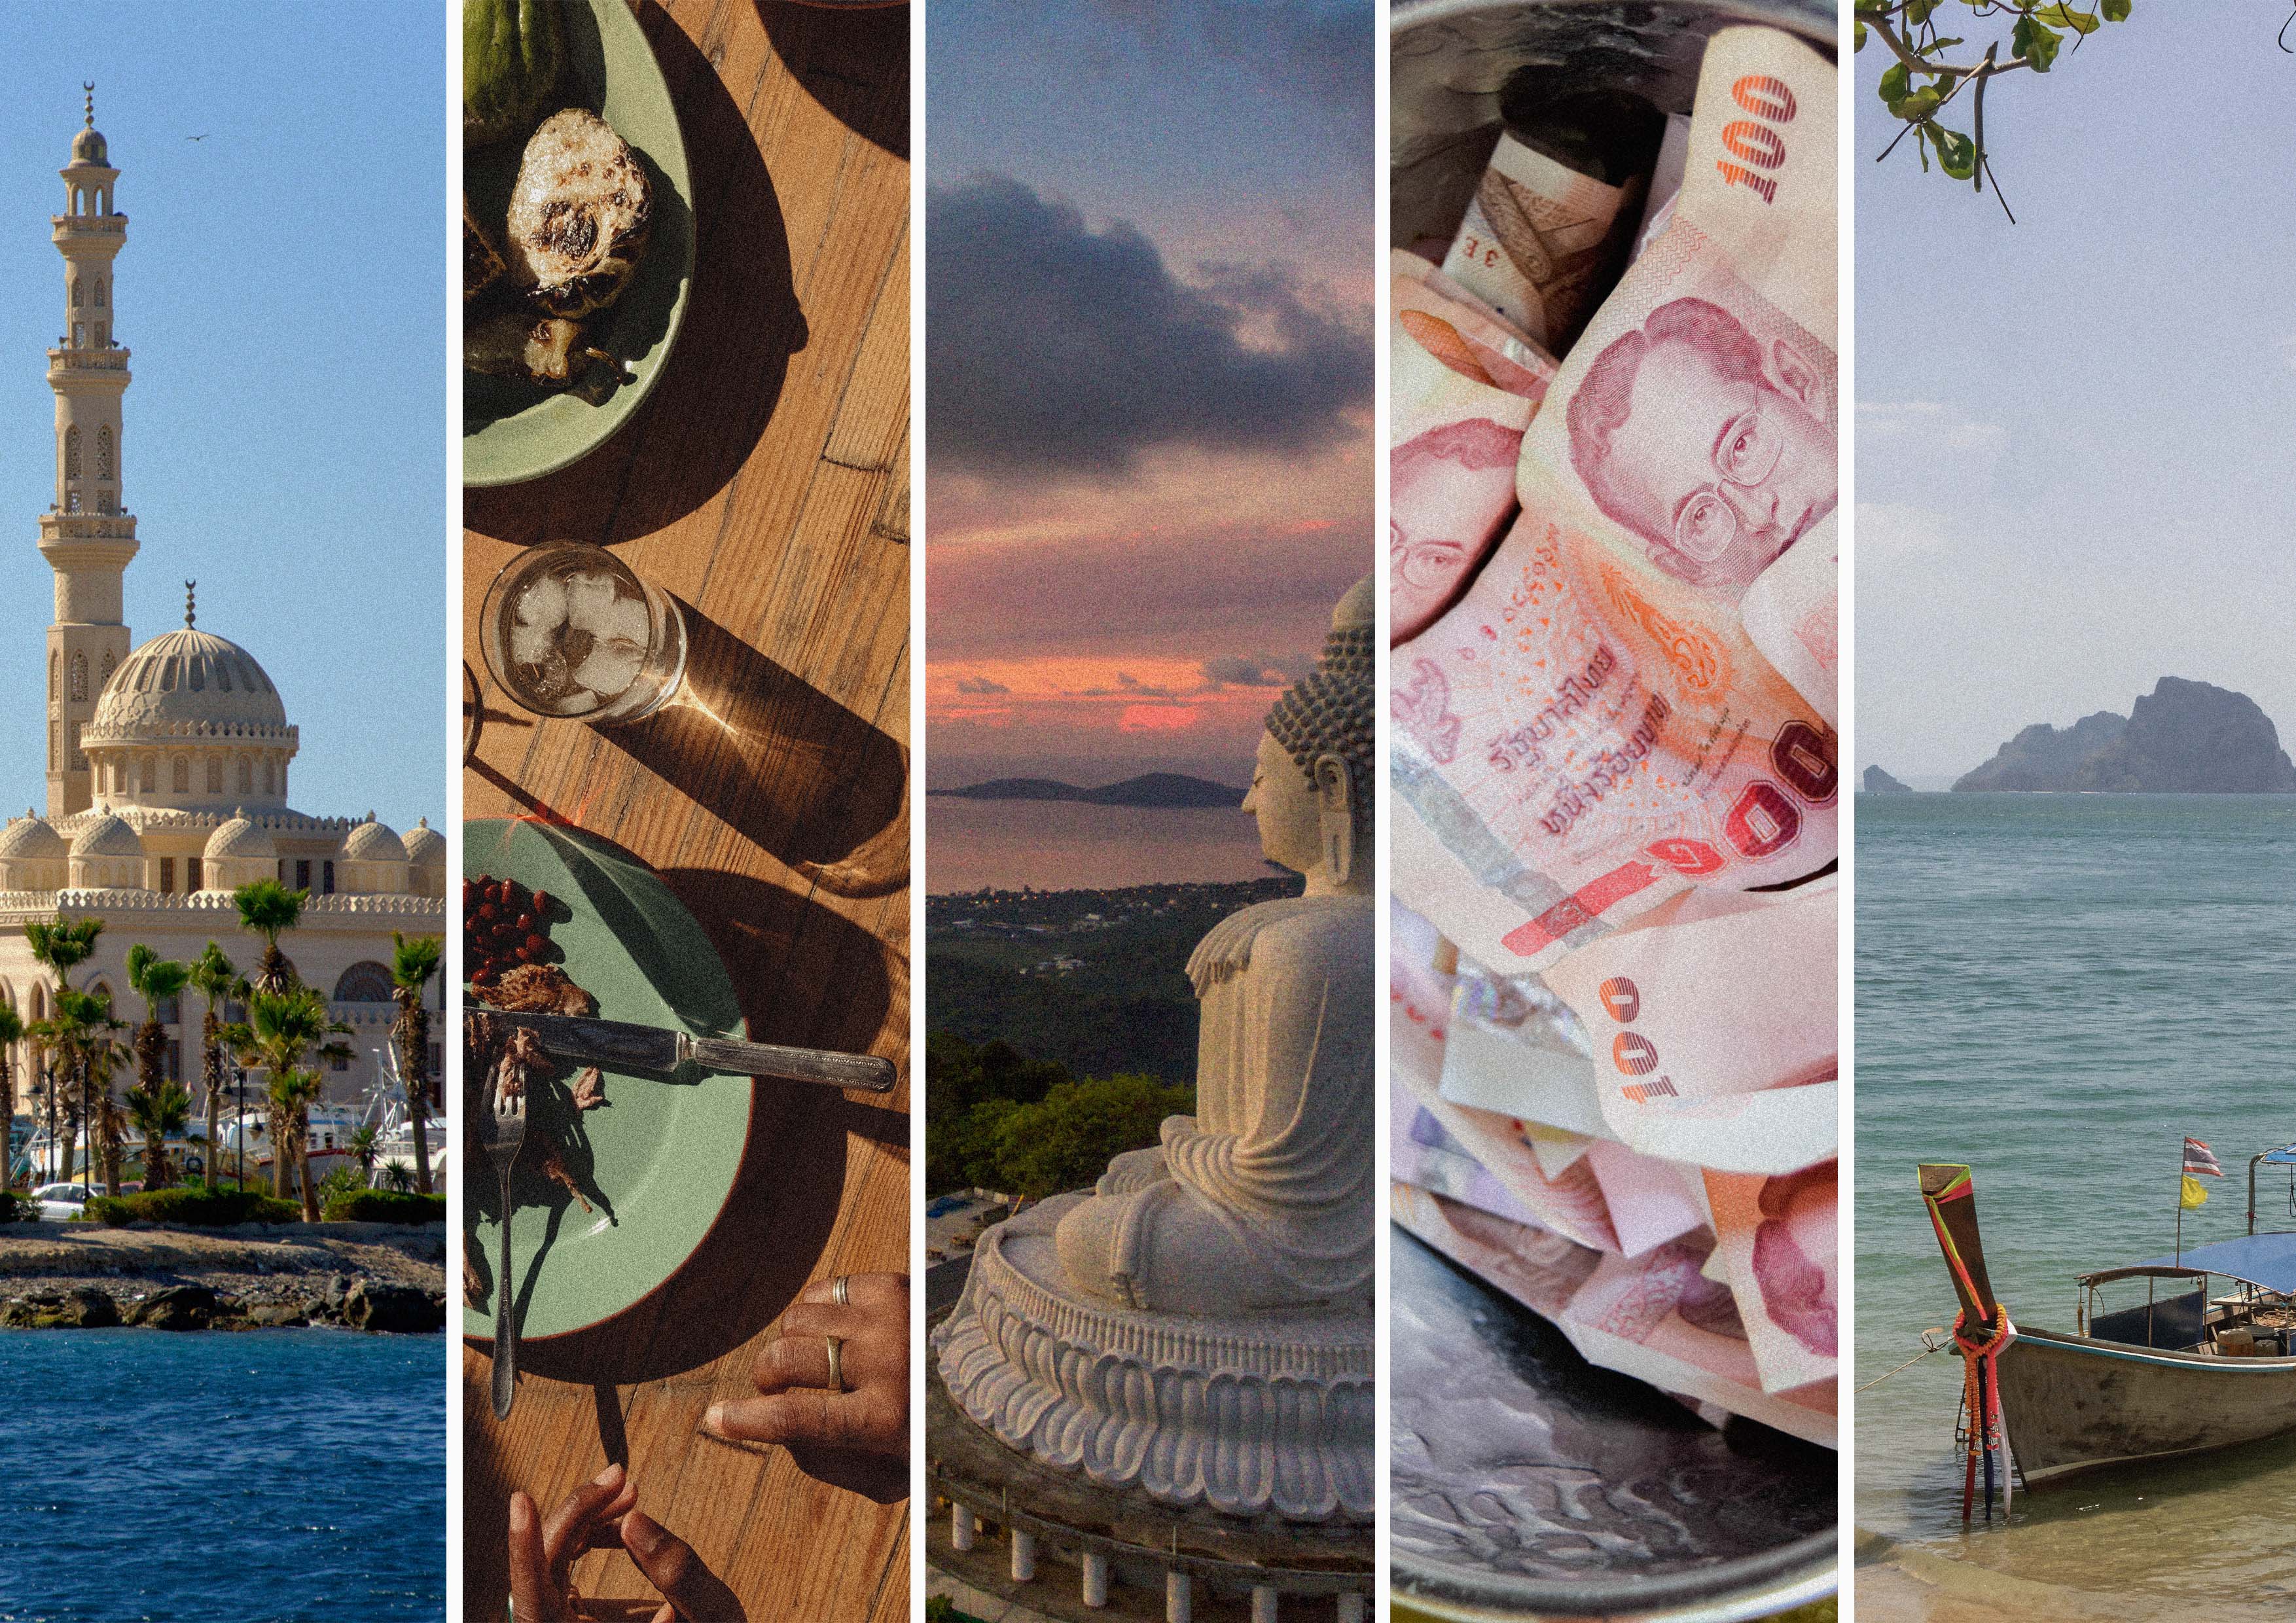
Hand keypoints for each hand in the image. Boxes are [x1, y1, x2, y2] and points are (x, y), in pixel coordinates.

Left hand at [508, 1465, 745, 1621]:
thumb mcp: (703, 1614)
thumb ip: (673, 1573)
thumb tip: (635, 1522)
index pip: (534, 1590)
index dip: (525, 1544)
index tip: (521, 1498)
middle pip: (547, 1561)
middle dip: (581, 1511)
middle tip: (621, 1477)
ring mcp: (557, 1620)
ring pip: (553, 1557)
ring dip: (588, 1518)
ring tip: (630, 1492)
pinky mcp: (565, 1614)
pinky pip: (563, 1565)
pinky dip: (590, 1535)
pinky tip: (619, 1519)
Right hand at [706, 1272, 908, 1461]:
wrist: (985, 1382)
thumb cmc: (924, 1437)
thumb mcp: (883, 1477)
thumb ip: (821, 1458)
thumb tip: (769, 1425)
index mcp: (886, 1419)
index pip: (795, 1419)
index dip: (746, 1421)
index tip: (715, 1419)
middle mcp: (887, 1362)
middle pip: (784, 1360)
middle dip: (765, 1381)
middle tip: (777, 1392)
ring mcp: (890, 1317)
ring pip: (795, 1321)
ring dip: (790, 1346)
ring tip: (812, 1364)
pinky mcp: (892, 1286)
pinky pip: (819, 1292)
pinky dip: (812, 1315)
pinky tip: (832, 1335)